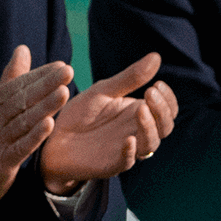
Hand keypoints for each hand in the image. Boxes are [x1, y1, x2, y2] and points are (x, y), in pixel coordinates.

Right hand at [0, 45, 72, 204]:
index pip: (17, 85)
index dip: (40, 75)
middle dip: (46, 84)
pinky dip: (34, 136)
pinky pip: (20, 147)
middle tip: (68, 71)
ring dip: (44, 106)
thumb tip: (23, 49)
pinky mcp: (2, 162)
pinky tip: (49, 125)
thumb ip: (12, 78)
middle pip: (22, 99)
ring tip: (64, 92)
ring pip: (23, 121)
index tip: (62, 65)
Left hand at [40, 51, 177, 193]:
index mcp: (138, 114)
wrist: (53, 135)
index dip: (167, 99)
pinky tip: (128, 139)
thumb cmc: (80, 113)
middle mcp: (138, 133)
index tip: (157, 84)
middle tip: (149, 93)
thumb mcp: (104, 91)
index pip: (167, 110)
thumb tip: (157, 56)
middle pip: (165, 126)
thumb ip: (129, 78)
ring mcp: (127, 149)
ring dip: (149, 127)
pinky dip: (131, 151)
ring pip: (151, 144)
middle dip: (162, 110)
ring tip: (140, 109)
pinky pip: (128, 161)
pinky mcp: (111, 163)